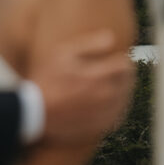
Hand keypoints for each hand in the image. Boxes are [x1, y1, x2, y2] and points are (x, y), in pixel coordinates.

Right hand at [34, 30, 135, 144]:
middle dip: (122, 74)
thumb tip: (111, 38)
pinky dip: (116, 107)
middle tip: (112, 70)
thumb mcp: (63, 54)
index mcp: (98, 76)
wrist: (35, 111)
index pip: (125, 65)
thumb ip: (89, 44)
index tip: (114, 58)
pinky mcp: (99, 126)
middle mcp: (104, 96)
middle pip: (128, 82)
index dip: (121, 59)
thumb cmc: (47, 79)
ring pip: (125, 98)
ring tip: (108, 85)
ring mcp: (103, 113)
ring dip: (121, 90)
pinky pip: (118, 115)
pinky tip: (105, 101)